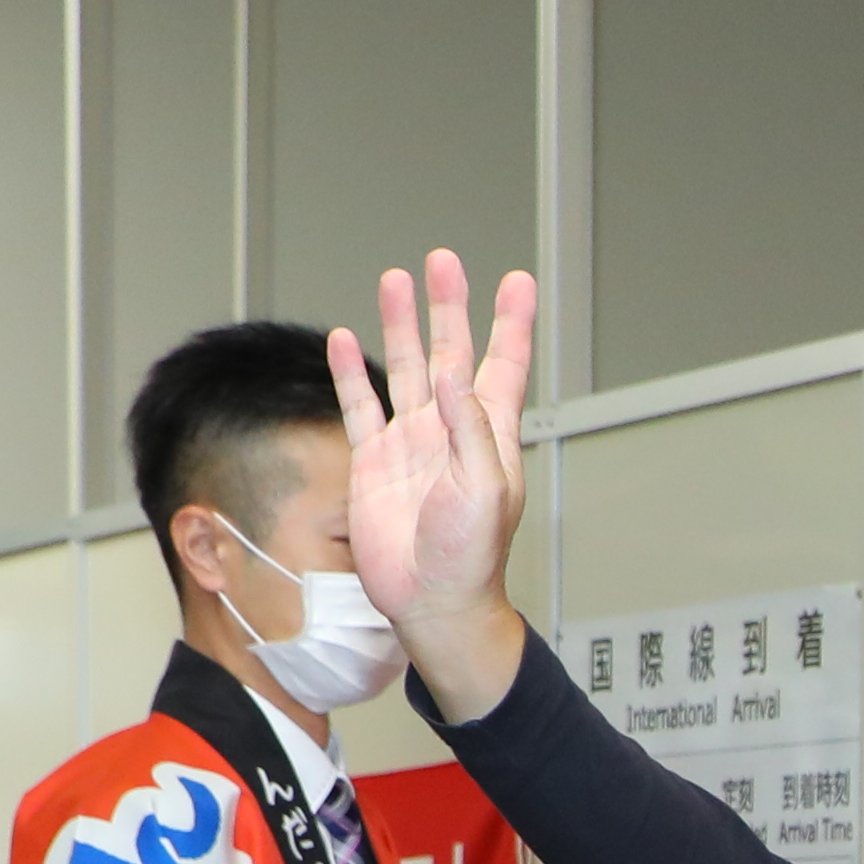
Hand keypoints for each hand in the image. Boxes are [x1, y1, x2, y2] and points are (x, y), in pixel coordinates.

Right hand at [334, 251, 543, 716]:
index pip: (504, 365)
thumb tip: (453, 375)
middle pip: (451, 352)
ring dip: (401, 324)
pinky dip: (352, 372)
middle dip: (448, 307)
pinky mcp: (375, 461)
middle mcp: (451, 431)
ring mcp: (412, 443)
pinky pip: (361, 406)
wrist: (431, 602)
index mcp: (490, 435)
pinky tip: (344, 338)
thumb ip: (470, 430)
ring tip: (395, 278)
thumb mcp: (483, 490)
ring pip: (405, 368)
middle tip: (443, 261)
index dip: (511, 324)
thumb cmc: (470, 557)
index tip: (518, 281)